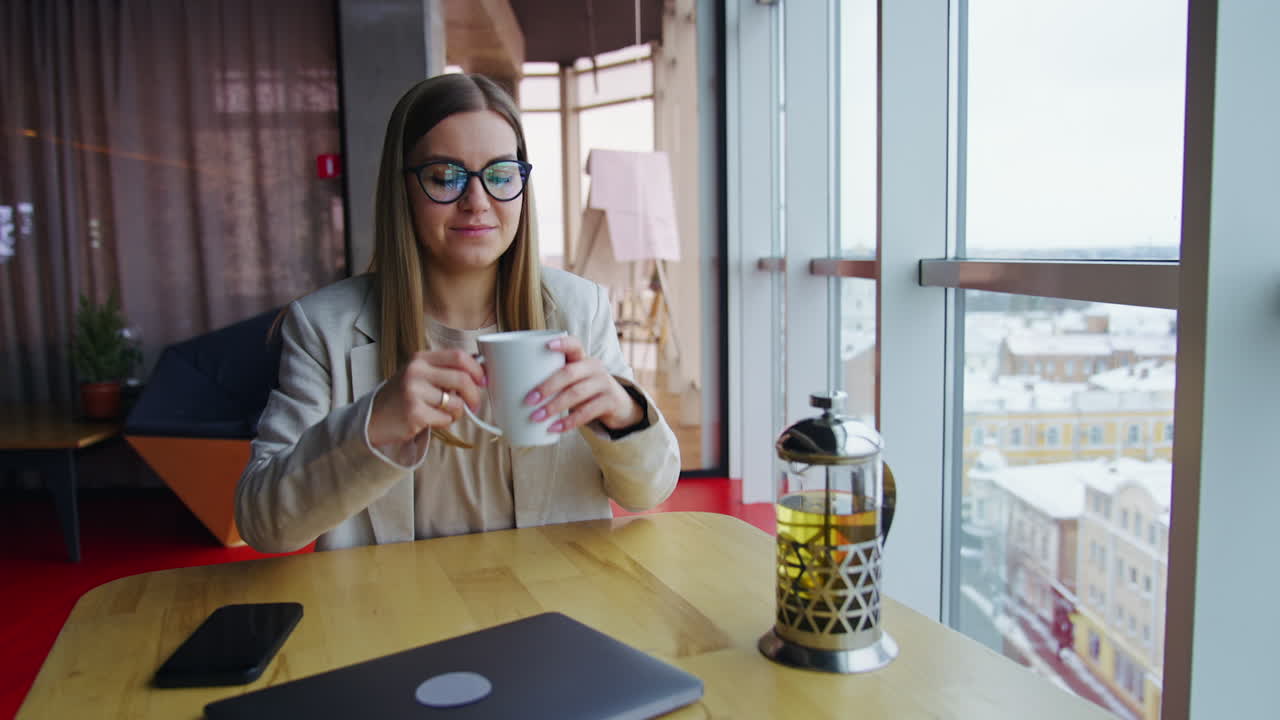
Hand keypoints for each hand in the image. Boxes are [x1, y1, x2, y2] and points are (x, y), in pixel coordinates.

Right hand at [368, 350, 485, 446]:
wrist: (373, 418)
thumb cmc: (403, 397)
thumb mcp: (420, 375)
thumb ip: (445, 370)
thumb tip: (480, 369)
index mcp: (421, 358)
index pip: (458, 356)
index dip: (476, 368)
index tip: (482, 380)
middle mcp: (416, 371)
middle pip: (462, 378)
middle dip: (474, 395)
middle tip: (475, 405)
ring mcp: (414, 392)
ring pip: (456, 402)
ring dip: (458, 412)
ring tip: (446, 413)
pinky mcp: (414, 413)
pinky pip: (446, 418)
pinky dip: (445, 422)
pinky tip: (432, 420)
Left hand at [526, 335, 643, 433]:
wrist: (618, 405)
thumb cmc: (585, 390)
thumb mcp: (574, 380)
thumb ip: (553, 378)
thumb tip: (508, 388)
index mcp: (582, 358)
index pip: (574, 344)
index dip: (562, 343)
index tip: (546, 345)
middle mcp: (594, 367)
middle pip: (569, 373)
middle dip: (547, 386)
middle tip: (528, 400)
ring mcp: (604, 384)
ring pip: (577, 393)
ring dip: (554, 406)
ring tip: (536, 417)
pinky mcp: (610, 402)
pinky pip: (587, 412)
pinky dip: (569, 422)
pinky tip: (555, 428)